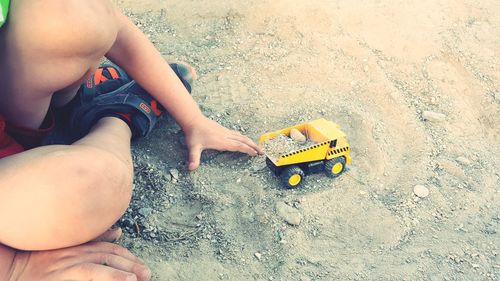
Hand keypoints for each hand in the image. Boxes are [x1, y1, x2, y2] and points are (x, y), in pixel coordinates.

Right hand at [8, 228, 149, 280]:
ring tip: (142, 277)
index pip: (108, 246)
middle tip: (147, 273)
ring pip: (106, 261)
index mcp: (76, 245)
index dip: (126, 254)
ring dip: (128, 269)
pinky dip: (112, 276)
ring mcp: (69, 261)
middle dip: (132, 263)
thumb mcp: (62, 247)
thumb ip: (91, 239)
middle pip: (111, 254)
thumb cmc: (31, 260)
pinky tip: (127, 280)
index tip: (139, 263)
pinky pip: (93, 273)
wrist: (8, 268)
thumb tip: (117, 232)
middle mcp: (76, 250)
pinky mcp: (64, 272)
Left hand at [183, 115, 261, 169]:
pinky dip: (243, 139)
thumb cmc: (194, 134)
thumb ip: (194, 158)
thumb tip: (191, 168)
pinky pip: (237, 134)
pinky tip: (244, 141)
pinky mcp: (224, 130)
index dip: (248, 150)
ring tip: (257, 147)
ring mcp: (225, 132)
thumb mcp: (193, 147)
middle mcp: (226, 136)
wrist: (193, 120)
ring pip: (241, 137)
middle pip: (244, 141)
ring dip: (250, 142)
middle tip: (262, 152)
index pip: (238, 146)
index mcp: (222, 141)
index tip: (255, 154)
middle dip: (254, 146)